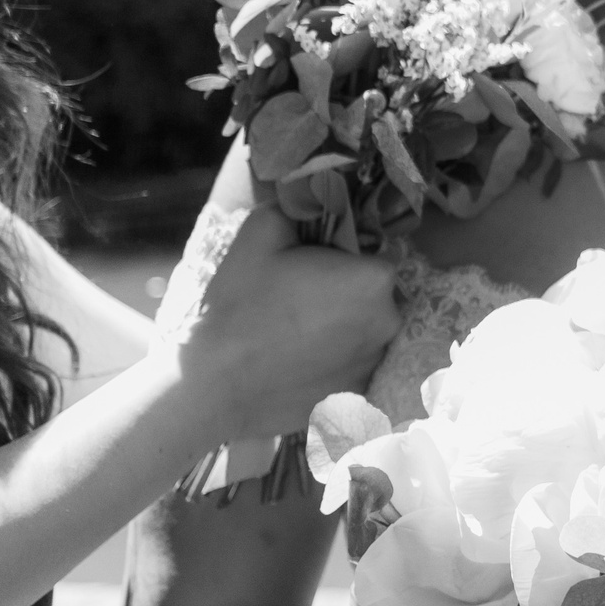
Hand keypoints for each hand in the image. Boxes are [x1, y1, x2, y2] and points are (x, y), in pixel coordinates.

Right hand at [180, 205, 401, 435]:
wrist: (216, 384)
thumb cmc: (242, 303)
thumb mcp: (262, 229)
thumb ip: (300, 209)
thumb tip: (313, 207)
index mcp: (375, 279)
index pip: (374, 252)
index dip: (344, 254)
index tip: (311, 263)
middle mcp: (388, 323)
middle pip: (373, 294)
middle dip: (346, 291)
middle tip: (298, 297)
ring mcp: (374, 364)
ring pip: (364, 331)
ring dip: (341, 327)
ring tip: (292, 333)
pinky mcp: (357, 397)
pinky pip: (351, 365)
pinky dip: (332, 361)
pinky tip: (295, 361)